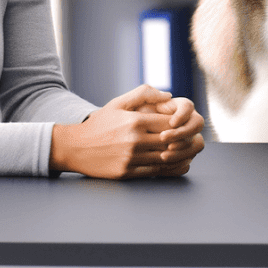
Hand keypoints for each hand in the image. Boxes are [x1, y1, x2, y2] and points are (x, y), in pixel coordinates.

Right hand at [52, 86, 206, 178]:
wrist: (74, 147)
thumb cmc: (99, 124)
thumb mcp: (118, 103)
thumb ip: (144, 94)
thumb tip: (169, 96)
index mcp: (136, 121)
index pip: (171, 123)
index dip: (182, 125)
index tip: (185, 126)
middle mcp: (135, 140)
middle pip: (172, 142)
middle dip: (185, 141)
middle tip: (193, 141)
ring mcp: (131, 158)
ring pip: (166, 159)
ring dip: (180, 157)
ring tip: (187, 153)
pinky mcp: (127, 173)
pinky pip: (155, 172)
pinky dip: (168, 169)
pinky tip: (174, 165)